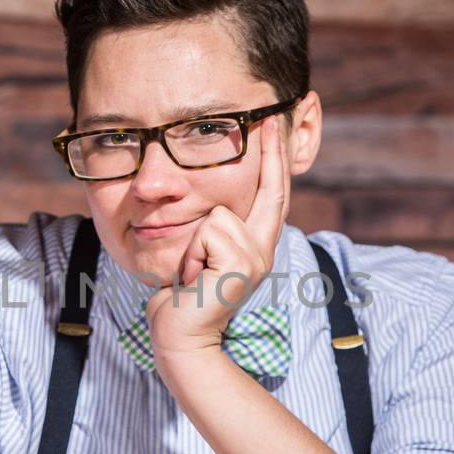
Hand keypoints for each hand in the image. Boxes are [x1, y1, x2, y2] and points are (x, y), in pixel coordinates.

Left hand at [146, 118, 288, 364]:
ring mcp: (256, 258)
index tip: (272, 126)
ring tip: (193, 270)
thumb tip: (212, 205)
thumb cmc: (181, 297)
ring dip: (194, 242)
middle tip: (270, 117)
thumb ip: (213, 230)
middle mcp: (264, 250)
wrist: (178, 336)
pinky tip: (193, 278)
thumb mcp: (199, 255)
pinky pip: (209, 231)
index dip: (275, 161)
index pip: (272, 195)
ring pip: (220, 214)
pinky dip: (191, 253)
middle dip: (270, 153)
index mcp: (256, 245)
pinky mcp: (241, 265)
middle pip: (270, 190)